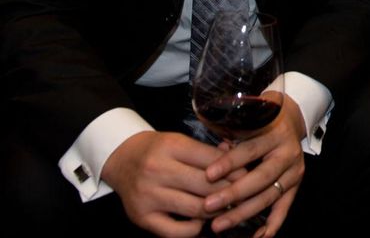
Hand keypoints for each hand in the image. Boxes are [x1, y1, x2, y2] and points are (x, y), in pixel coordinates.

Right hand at [101, 130, 233, 236]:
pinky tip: (199, 220)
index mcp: (171, 146)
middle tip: (242, 194)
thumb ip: (207, 151)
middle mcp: (157, 170)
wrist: (122, 159)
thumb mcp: (180, 141)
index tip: (247, 175)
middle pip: (206, 186)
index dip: (234, 169)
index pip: (211, 160)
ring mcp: (148, 195)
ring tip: (225, 207)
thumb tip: (236, 157)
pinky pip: (176, 232)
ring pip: (196, 209)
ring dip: (216, 210)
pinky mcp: (142, 217)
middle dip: (229, 191)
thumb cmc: (158, 150)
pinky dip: (194, 229)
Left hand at [202, 95, 306, 235]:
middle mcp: (287, 152)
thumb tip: (212, 155)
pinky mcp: (296, 185)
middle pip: (260, 177)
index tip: (208, 175)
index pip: (250, 150)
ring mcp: (294, 171)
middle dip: (233, 194)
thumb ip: (231, 136)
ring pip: (269, 196)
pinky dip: (272, 225)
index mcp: (274, 133)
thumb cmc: (260, 119)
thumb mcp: (248, 120)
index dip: (229, 163)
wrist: (289, 119)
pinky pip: (284, 208)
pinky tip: (257, 237)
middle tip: (208, 206)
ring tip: (219, 225)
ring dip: (243, 213)